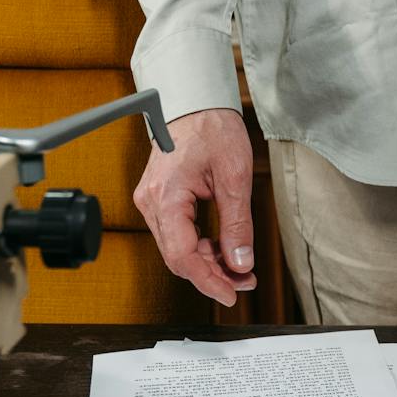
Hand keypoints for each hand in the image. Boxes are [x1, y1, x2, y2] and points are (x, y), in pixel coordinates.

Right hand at [134, 107, 256, 305]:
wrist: (195, 102)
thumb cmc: (212, 128)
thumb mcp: (235, 177)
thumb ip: (237, 224)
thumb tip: (241, 262)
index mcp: (166, 197)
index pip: (182, 256)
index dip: (207, 281)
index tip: (231, 294)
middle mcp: (151, 202)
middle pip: (177, 257)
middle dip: (212, 275)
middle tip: (245, 281)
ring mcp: (152, 201)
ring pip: (177, 249)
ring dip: (208, 263)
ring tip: (240, 268)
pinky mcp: (159, 199)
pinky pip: (176, 234)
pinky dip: (200, 247)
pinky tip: (223, 250)